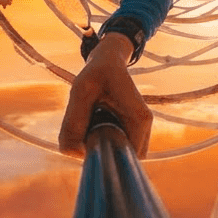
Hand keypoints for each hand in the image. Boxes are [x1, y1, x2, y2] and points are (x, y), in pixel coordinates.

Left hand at [59, 32, 152, 157]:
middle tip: (85, 132)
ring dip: (103, 145)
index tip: (86, 146)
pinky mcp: (133, 128)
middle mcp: (144, 127)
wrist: (109, 59)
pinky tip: (96, 122)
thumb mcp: (80, 92)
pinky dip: (105, 140)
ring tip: (91, 123)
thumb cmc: (96, 72)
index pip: (126, 157)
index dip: (105, 158)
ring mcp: (141, 128)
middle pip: (123, 158)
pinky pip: (119, 144)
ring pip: (121, 152)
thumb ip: (73, 123)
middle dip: (102, 151)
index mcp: (138, 119)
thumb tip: (73, 152)